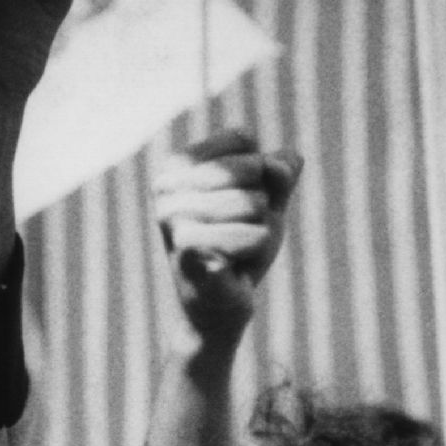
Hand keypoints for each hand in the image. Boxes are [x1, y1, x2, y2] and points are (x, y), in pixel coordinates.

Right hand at [153, 127, 301, 346]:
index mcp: (176, 166)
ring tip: (236, 250)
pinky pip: (255, 235)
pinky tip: (235, 267)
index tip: (235, 202)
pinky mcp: (188, 251)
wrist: (218, 305)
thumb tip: (273, 167)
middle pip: (252, 168)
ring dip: (261, 230)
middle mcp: (165, 188)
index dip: (258, 171)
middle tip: (236, 231)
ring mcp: (173, 219)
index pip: (243, 141)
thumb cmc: (239, 244)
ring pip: (255, 202)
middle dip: (260, 204)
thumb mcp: (267, 199)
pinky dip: (256, 250)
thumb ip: (280, 171)